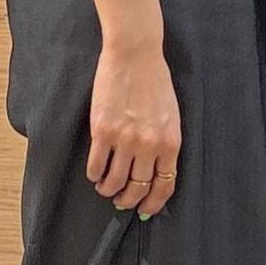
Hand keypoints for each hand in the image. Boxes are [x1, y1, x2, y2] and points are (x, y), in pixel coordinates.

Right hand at [87, 38, 181, 217]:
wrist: (135, 54)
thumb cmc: (155, 81)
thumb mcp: (171, 116)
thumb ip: (164, 144)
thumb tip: (154, 172)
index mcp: (170, 143)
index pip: (164, 186)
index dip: (153, 203)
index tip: (144, 210)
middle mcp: (149, 145)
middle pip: (137, 188)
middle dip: (128, 200)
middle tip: (121, 201)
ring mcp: (125, 139)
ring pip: (114, 181)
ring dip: (108, 190)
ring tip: (105, 187)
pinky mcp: (102, 130)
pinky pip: (96, 165)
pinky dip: (94, 174)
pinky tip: (95, 173)